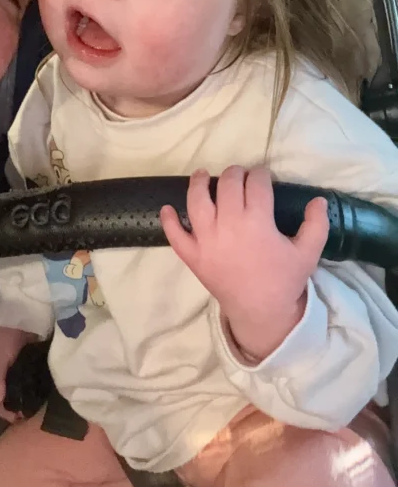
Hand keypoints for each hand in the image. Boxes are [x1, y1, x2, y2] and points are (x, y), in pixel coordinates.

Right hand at [0, 326, 35, 421]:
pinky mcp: (19, 359)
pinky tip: (31, 391)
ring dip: (15, 399)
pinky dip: (22, 387)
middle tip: (24, 416)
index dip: (0, 410)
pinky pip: (18, 378)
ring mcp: (6, 365)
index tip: (16, 420)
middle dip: (7, 408)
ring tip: (28, 407)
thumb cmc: (4, 336)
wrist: (18, 313)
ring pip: (7, 388)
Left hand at [160, 166, 329, 360]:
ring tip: (202, 175)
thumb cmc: (284, 280)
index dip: (261, 174)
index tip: (264, 176)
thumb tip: (318, 199)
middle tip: (240, 176)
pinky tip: (167, 209)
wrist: (261, 312)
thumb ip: (317, 224)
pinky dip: (169, 221)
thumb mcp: (308, 253)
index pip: (257, 184)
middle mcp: (229, 225)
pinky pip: (175, 236)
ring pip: (196, 201)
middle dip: (235, 174)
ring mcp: (207, 240)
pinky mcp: (193, 256)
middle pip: (227, 185)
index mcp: (258, 222)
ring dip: (198, 183)